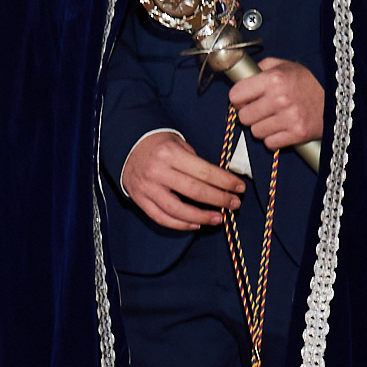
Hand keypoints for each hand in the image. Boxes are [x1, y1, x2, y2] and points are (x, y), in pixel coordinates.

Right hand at [120, 132, 245, 230]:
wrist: (127, 146)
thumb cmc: (158, 144)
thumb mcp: (178, 142)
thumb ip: (196, 161)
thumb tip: (221, 181)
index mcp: (169, 153)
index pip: (203, 171)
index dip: (225, 181)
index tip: (239, 187)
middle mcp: (157, 172)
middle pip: (194, 191)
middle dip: (218, 199)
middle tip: (234, 204)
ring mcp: (147, 188)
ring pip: (177, 210)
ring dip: (202, 217)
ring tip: (219, 218)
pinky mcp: (140, 200)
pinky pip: (161, 218)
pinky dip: (180, 224)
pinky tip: (196, 224)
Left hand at [227, 58, 322, 151]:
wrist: (338, 95)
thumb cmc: (308, 80)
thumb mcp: (284, 64)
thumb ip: (261, 68)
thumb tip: (241, 78)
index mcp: (273, 78)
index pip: (235, 95)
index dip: (238, 98)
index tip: (244, 98)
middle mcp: (279, 98)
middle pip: (243, 117)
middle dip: (249, 114)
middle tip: (260, 110)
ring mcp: (289, 118)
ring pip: (255, 132)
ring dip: (261, 127)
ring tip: (273, 119)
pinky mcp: (298, 133)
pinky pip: (270, 143)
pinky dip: (273, 138)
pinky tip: (281, 128)